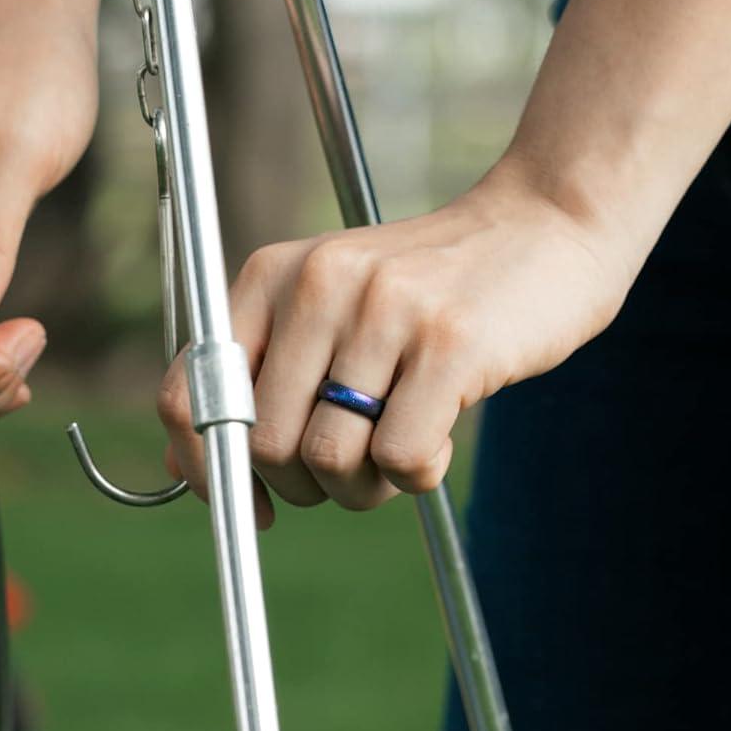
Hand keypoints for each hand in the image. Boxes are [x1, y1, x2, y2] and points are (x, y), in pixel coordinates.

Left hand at [157, 160, 632, 523]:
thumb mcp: (331, 312)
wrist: (548, 227)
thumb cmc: (433, 292)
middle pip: (266, 446)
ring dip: (365, 488)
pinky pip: (401, 459)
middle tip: (354, 468)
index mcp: (271, 276)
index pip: (192, 393)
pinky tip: (440, 437)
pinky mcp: (451, 343)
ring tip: (402, 449)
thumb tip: (182, 465)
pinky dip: (419, 476)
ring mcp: (385, 309)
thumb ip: (261, 378)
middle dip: (307, 486)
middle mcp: (318, 283)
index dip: (209, 468)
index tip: (255, 503)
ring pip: (330, 459)